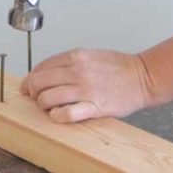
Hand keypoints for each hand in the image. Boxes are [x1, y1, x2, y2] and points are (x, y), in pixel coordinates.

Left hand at [19, 48, 152, 122]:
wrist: (143, 77)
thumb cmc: (118, 68)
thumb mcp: (90, 56)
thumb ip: (68, 63)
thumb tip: (46, 74)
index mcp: (75, 57)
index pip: (41, 67)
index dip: (30, 79)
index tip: (28, 87)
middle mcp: (77, 71)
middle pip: (39, 82)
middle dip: (33, 92)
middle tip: (37, 99)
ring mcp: (85, 89)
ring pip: (47, 98)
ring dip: (43, 105)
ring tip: (49, 108)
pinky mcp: (94, 106)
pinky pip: (66, 113)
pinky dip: (57, 116)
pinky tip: (59, 116)